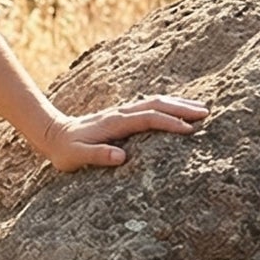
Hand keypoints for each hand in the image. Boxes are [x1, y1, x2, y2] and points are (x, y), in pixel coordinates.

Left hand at [33, 94, 209, 171]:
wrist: (52, 134)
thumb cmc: (65, 150)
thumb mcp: (76, 157)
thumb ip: (96, 156)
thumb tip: (121, 157)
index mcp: (113, 123)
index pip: (147, 119)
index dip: (169, 123)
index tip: (189, 129)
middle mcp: (120, 113)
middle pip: (156, 104)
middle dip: (182, 107)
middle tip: (206, 113)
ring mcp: (121, 112)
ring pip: (154, 102)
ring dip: (177, 103)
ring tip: (200, 108)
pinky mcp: (122, 114)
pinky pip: (149, 106)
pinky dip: (167, 105)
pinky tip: (178, 108)